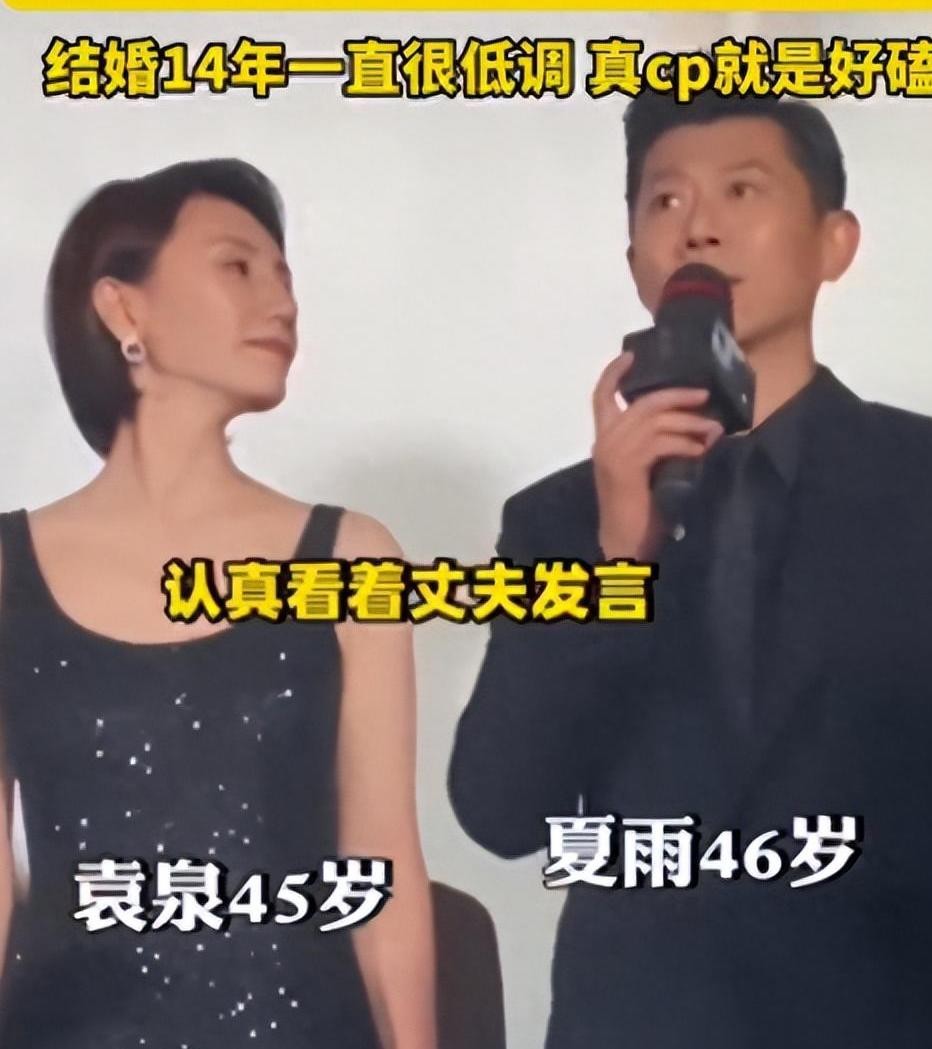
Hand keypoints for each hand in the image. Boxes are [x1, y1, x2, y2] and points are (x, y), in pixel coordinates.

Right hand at [592, 351, 723, 560]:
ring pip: (655, 420)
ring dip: (689, 422)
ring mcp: (614, 453)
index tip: (632, 356)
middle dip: (676, 395)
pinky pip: (662, 443)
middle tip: (703, 394)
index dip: (614, 374)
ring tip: (713, 428)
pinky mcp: (628, 466)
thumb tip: (692, 425)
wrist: (623, 545)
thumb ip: (655, 446)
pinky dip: (685, 443)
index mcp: (604, 440)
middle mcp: (605, 441)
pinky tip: (701, 449)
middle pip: (642, 403)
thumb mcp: (644, 470)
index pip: (601, 397)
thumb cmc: (637, 511)